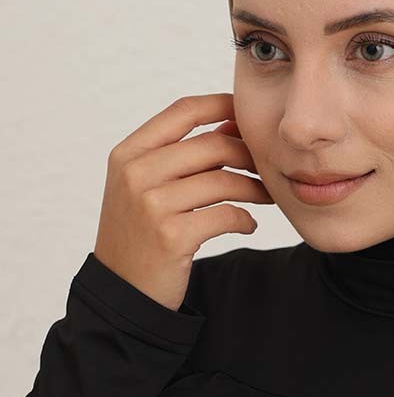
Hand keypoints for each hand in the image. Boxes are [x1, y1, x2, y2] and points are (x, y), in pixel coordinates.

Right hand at [93, 93, 274, 310]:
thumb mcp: (142, 186)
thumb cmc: (140, 234)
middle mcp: (136, 174)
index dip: (223, 105)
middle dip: (249, 153)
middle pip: (212, 145)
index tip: (248, 117)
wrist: (122, 291)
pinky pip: (227, 216)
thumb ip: (178, 155)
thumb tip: (231, 124)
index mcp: (128, 153)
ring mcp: (152, 205)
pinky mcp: (172, 237)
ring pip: (224, 181)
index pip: (184, 111)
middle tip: (267, 167)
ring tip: (266, 196)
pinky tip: (248, 225)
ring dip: (255, 188)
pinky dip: (245, 220)